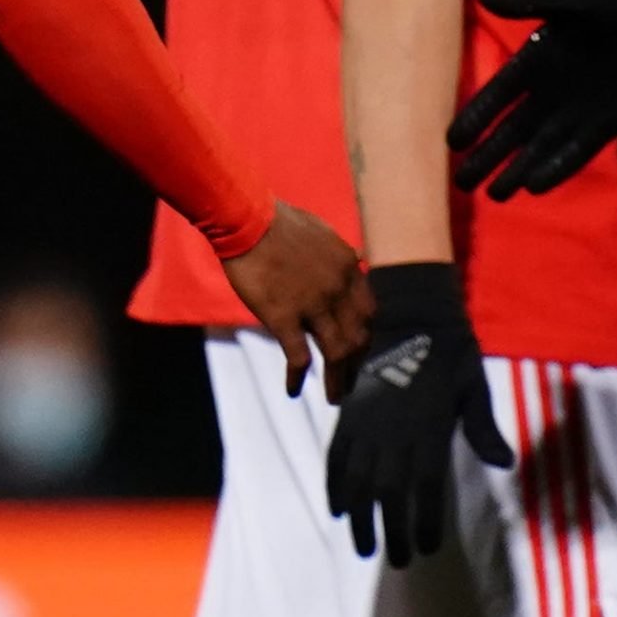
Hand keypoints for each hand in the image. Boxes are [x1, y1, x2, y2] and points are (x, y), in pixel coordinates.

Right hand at [221, 201, 375, 401]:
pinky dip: (298, 378)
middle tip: (350, 382)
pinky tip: (293, 390)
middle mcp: (338, 288)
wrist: (247, 219)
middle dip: (357, 364)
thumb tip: (358, 258)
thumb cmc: (279, 222)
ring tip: (335, 397)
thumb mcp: (324, 233)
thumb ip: (341, 253)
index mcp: (349, 267)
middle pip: (359, 336)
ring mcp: (313, 304)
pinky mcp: (284, 316)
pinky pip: (298, 356)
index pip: (368, 311)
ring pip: (338, 352)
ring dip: (338, 380)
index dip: (365, 335)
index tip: (359, 350)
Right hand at [325, 263, 513, 565]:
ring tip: (365, 548)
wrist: (411, 312)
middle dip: (393, 531)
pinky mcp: (351, 413)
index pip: (427, 487)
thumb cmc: (451, 352)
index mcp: (430, 428)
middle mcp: (396, 431)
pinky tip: (338, 509)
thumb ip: (483, 427)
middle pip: (390, 493)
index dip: (426, 521)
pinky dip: (336, 484)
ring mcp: (369, 423)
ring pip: (360, 481)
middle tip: (399, 560)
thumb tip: (505, 463)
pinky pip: (338, 455)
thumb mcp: (473, 386)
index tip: (428, 548)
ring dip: (361, 518)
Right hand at [450, 0, 616, 198]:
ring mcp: (579, 110)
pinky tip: (535, 186)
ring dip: (517, 169)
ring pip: (540, 146)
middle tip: (461, 183)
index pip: (498, 94)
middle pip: (513, 129)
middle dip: (487, 155)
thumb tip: (483, 0)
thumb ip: (532, 3)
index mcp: (538, 59)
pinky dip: (557, 168)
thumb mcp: (575, 1)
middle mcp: (553, 90)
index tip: (451, 142)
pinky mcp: (608, 124)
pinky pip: (576, 151)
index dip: (475, 117)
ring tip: (493, 195)